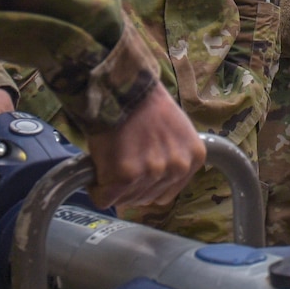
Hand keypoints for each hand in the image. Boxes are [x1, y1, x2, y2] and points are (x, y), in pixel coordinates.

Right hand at [83, 84, 204, 209]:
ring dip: (113, 188)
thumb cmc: (144, 103)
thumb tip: (154, 181)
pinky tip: (95, 174)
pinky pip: (106, 198)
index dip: (146, 186)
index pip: (166, 193)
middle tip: (118, 165)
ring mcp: (153, 173)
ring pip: (126, 200)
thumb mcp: (176, 130)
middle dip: (129, 187)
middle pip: (146, 198)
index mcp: (194, 158)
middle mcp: (177, 168)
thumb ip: (172, 157)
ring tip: (108, 164)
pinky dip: (96, 190)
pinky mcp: (126, 176)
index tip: (133, 175)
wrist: (121, 88)